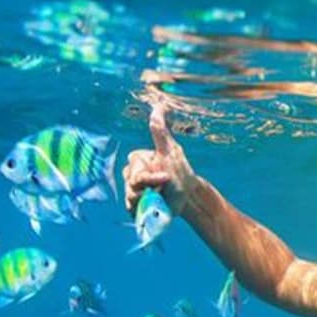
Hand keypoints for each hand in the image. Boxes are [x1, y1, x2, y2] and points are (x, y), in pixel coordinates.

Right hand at [123, 102, 197, 216]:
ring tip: (158, 198)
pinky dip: (140, 210)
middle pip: (130, 183)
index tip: (165, 177)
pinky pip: (130, 208)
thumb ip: (160, 132)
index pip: (133, 168)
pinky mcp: (137, 205)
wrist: (188, 197)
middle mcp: (134, 173)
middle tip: (162, 187)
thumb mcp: (171, 152)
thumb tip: (158, 106)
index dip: (148, 176)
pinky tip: (152, 208)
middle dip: (146, 188)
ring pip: (129, 196)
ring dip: (145, 200)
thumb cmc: (181, 172)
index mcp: (140, 160)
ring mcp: (134, 189)